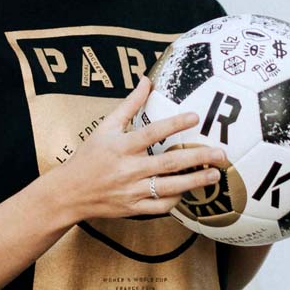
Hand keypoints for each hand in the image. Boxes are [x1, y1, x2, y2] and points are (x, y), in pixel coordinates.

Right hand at [58, 75, 228, 220]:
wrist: (69, 192)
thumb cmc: (89, 156)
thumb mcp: (106, 126)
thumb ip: (129, 104)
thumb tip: (146, 80)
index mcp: (121, 146)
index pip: (152, 132)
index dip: (174, 124)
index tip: (195, 117)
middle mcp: (128, 169)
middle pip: (169, 164)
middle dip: (198, 158)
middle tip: (221, 154)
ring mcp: (132, 192)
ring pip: (169, 188)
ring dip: (194, 182)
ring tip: (214, 175)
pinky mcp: (133, 209)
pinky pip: (160, 207)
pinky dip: (176, 200)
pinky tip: (188, 192)